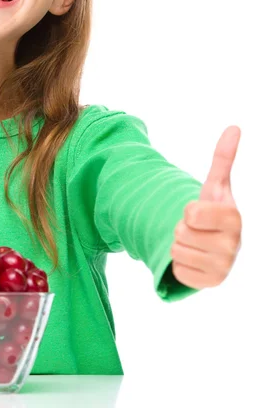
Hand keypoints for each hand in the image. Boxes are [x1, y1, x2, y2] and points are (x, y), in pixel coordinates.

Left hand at [170, 126, 241, 289]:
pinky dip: (179, 264)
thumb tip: (234, 127)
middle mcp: (234, 245)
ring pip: (176, 251)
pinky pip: (177, 270)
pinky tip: (194, 258)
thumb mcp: (215, 184)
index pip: (192, 213)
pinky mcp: (210, 283)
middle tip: (195, 229)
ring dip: (179, 245)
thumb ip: (223, 158)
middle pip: (180, 233)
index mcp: (234, 218)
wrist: (212, 241)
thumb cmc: (213, 211)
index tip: (198, 212)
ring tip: (195, 242)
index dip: (188, 211)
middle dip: (181, 228)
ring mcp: (224, 267)